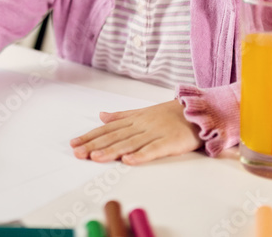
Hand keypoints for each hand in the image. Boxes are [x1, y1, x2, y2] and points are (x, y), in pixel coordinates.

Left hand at [69, 100, 201, 164]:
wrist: (197, 111)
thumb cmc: (169, 114)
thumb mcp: (142, 112)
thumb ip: (121, 116)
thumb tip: (101, 116)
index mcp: (133, 119)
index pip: (107, 129)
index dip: (90, 136)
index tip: (74, 143)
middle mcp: (140, 126)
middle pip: (114, 137)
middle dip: (94, 145)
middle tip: (78, 153)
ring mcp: (154, 133)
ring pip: (129, 143)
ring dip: (112, 151)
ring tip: (95, 157)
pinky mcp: (169, 143)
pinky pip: (153, 150)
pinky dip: (140, 155)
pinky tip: (128, 161)